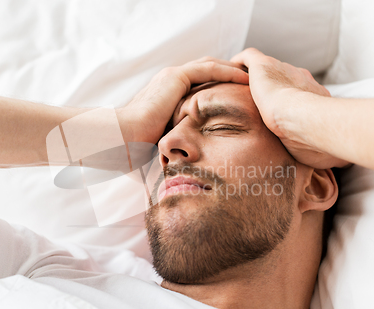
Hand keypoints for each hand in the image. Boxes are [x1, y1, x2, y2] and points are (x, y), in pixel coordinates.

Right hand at [117, 57, 248, 143]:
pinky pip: (208, 70)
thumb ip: (171, 150)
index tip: (236, 99)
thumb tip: (177, 175)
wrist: (121, 138)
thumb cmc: (135, 147)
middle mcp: (169, 83)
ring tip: (252, 77)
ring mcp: (171, 78)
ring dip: (232, 71)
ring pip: (210, 67)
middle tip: (249, 83)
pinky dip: (227, 72)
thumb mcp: (160, 146)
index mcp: (166, 96)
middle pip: (206, 73)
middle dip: (228, 75)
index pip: (197, 87)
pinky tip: (244, 78)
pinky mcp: (175, 78)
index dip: (217, 90)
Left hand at [231, 48, 348, 168]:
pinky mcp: (264, 66)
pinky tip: (231, 71)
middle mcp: (299, 77)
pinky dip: (240, 62)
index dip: (288, 102)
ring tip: (238, 88)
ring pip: (265, 68)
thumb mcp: (322, 145)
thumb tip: (339, 163)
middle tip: (256, 102)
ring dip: (254, 77)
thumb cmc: (315, 139)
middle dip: (271, 89)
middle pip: (282, 80)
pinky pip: (249, 57)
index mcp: (313, 95)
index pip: (299, 94)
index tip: (280, 112)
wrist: (305, 119)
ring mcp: (282, 69)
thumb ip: (323, 148)